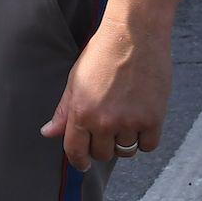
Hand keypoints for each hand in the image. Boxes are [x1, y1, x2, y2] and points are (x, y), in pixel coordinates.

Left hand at [41, 17, 171, 169]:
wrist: (134, 35)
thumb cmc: (101, 54)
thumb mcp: (75, 80)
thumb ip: (64, 111)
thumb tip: (48, 133)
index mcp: (81, 111)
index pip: (76, 151)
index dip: (79, 161)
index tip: (83, 165)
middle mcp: (104, 121)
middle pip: (103, 154)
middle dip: (103, 145)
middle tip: (107, 127)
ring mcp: (130, 122)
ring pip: (126, 151)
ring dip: (124, 140)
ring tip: (125, 118)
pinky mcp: (153, 119)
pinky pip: (148, 146)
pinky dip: (145, 139)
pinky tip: (141, 121)